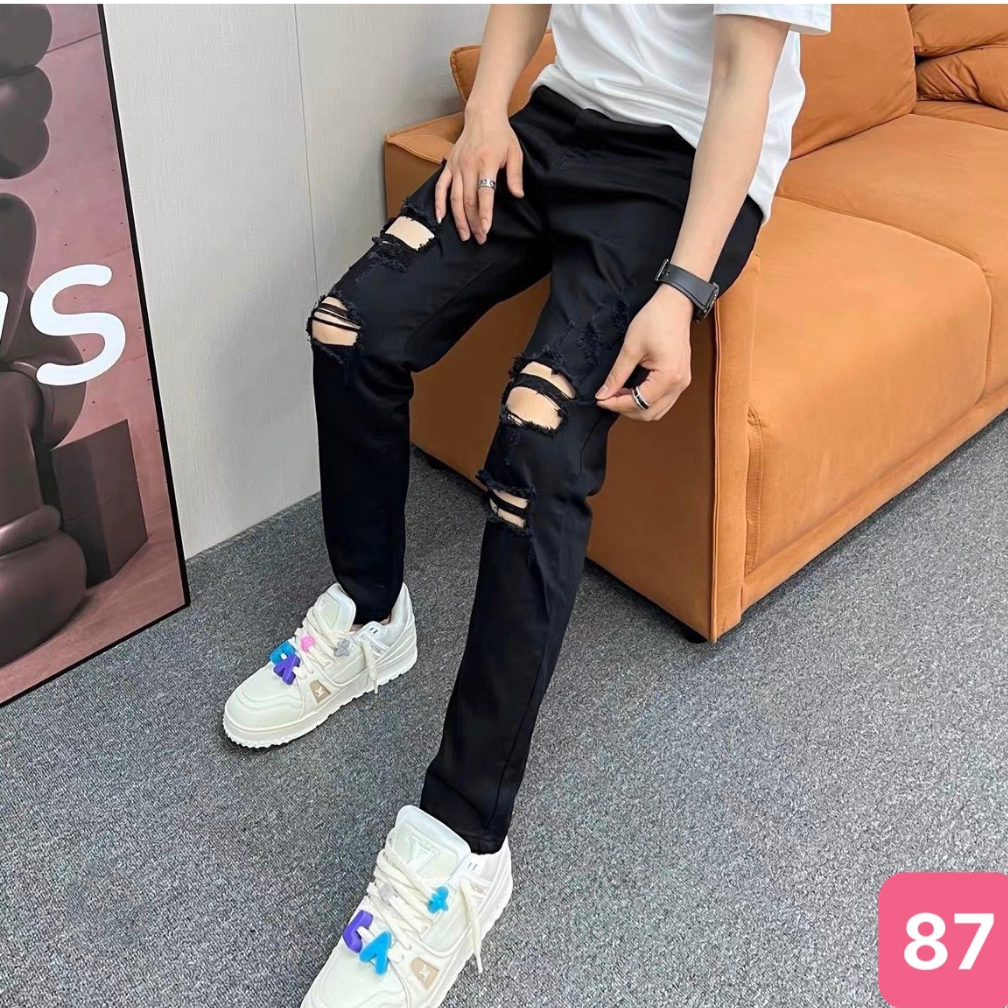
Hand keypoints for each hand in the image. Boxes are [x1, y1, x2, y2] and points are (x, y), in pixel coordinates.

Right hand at [434, 105, 523, 244]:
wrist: (483, 115)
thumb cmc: (501, 135)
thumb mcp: (515, 152)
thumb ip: (515, 174)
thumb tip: (517, 195)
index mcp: (486, 163)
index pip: (484, 193)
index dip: (485, 213)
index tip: (486, 229)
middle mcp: (469, 166)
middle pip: (469, 200)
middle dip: (473, 222)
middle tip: (479, 239)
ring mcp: (457, 166)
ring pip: (455, 198)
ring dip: (459, 219)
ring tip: (465, 235)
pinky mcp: (449, 166)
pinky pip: (441, 187)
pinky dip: (439, 203)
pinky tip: (440, 218)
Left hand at [595, 286, 694, 421]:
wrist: (675, 305)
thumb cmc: (656, 320)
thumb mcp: (631, 348)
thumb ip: (617, 375)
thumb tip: (603, 394)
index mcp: (668, 377)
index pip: (638, 403)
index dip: (616, 404)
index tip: (600, 400)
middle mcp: (679, 385)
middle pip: (649, 413)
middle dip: (626, 409)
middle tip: (608, 397)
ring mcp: (682, 383)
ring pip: (656, 411)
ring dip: (636, 407)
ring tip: (619, 394)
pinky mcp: (680, 379)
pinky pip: (663, 401)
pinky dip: (645, 401)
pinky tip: (631, 390)